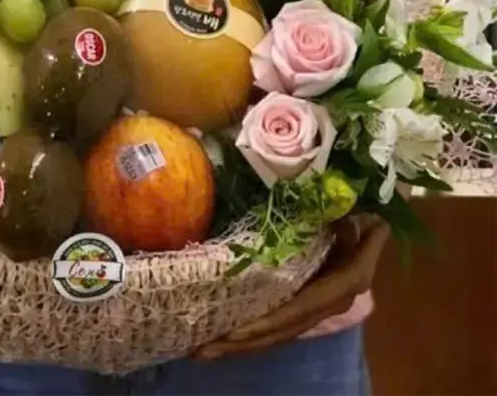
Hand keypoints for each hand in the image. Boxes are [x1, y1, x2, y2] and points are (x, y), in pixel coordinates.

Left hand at [193, 215, 389, 359]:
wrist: (368, 227)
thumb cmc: (356, 218)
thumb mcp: (356, 221)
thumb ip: (354, 228)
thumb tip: (345, 222)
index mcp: (340, 287)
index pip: (298, 310)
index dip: (267, 324)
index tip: (235, 332)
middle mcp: (326, 304)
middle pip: (279, 331)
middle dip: (241, 343)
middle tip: (200, 352)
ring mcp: (313, 310)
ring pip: (274, 334)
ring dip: (239, 345)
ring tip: (200, 352)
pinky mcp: (302, 306)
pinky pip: (275, 326)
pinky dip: (250, 335)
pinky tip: (222, 340)